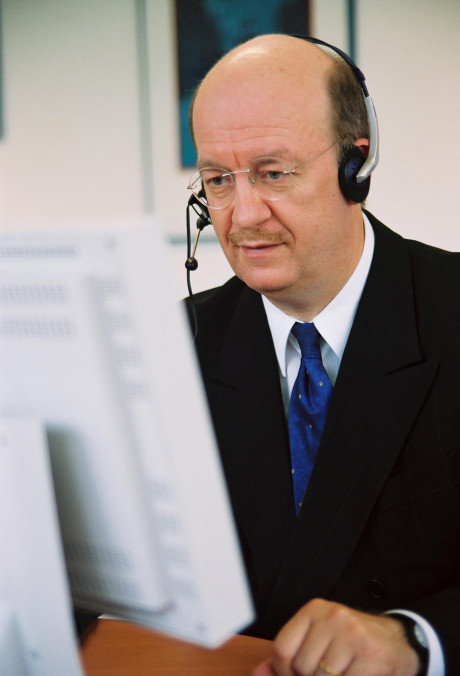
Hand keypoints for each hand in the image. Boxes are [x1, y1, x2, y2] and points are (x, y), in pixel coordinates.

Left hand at [253, 599, 420, 675]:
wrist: (398, 643)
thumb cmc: (351, 645)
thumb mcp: (317, 642)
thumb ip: (286, 659)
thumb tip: (258, 674)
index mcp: (314, 610)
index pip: (281, 649)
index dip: (284, 673)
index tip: (295, 675)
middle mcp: (332, 616)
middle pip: (301, 667)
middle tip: (328, 673)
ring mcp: (352, 633)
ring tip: (342, 672)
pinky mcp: (370, 654)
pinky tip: (356, 675)